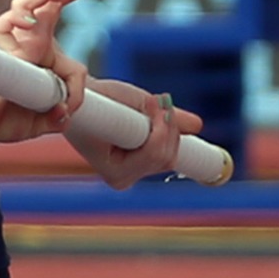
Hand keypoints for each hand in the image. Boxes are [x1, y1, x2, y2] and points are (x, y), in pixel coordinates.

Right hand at [0, 0, 103, 142]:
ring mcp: (9, 43)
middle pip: (49, 1)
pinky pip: (5, 27)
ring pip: (26, 6)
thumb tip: (63, 110)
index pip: (60, 14)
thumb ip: (55, 115)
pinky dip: (17, 21)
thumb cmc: (3, 116)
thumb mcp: (40, 120)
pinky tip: (28, 23)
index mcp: (41, 49)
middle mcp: (26, 40)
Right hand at [66, 78, 203, 188]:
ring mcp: (133, 175)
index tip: (158, 102)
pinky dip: (168, 133)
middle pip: (165, 157)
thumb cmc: (97, 101)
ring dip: (170, 127)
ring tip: (156, 103)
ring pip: (170, 156)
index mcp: (115, 172)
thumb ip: (162, 114)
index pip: (154, 154)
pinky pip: (167, 153)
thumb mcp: (128, 101)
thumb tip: (198, 125)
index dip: (162, 128)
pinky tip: (162, 116)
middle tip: (159, 98)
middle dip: (169, 126)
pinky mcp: (140, 167)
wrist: (80, 103)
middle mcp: (124, 179)